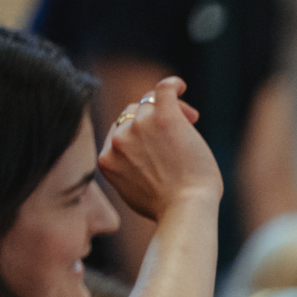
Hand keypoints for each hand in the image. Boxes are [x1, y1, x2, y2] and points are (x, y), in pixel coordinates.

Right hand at [97, 76, 223, 220]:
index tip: (160, 143)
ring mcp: (138, 126)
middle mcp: (118, 139)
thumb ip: (128, 172)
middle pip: (131, 115)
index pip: (118, 132)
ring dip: (168, 109)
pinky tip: (180, 87)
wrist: (186, 211)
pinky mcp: (163, 117)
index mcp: (107, 159)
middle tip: (180, 133)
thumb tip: (137, 162)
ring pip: (148, 104)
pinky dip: (172, 85)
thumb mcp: (134, 193)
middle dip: (152, 121)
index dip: (138, 133)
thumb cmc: (170, 210)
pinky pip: (163, 89)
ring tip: (189, 118)